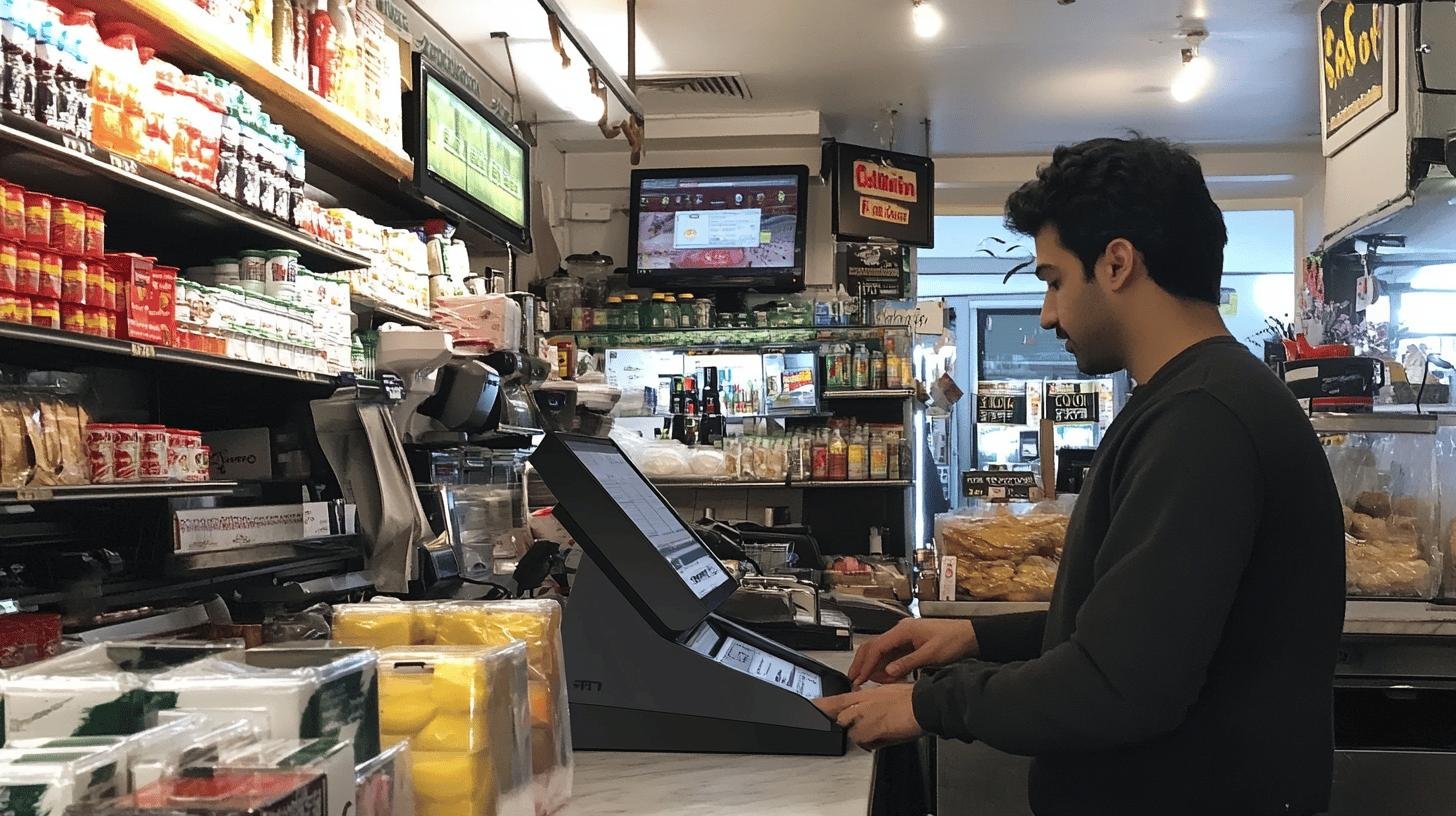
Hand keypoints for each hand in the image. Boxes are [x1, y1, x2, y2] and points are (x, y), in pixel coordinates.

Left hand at [815, 684, 924, 750]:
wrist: (924, 705)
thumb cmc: (912, 699)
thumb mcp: (888, 692)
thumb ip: (873, 700)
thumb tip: (868, 706)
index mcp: (867, 694)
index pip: (837, 700)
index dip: (822, 705)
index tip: (811, 706)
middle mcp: (862, 703)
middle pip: (841, 717)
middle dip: (849, 725)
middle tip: (866, 726)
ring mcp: (866, 715)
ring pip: (852, 731)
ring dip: (863, 735)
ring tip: (880, 731)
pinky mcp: (872, 727)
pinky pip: (863, 740)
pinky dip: (871, 742)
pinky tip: (883, 737)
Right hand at [848, 618, 977, 687]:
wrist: (970, 636)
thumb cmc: (953, 642)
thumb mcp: (931, 654)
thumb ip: (907, 663)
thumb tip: (888, 673)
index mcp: (903, 630)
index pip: (877, 647)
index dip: (866, 664)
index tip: (858, 678)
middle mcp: (900, 631)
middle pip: (874, 646)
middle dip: (862, 663)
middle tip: (853, 679)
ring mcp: (905, 637)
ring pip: (881, 652)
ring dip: (873, 666)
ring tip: (866, 682)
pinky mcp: (910, 644)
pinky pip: (892, 655)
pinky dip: (885, 666)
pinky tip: (884, 678)